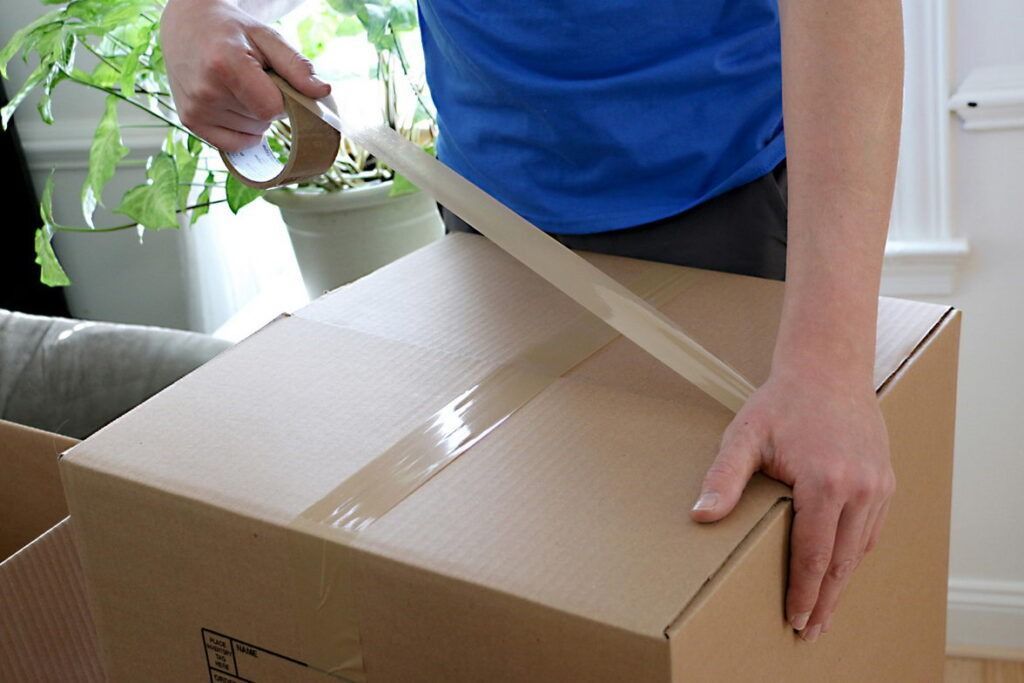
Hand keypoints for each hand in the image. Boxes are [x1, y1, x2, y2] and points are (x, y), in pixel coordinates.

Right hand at [160, 0, 330, 150]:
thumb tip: (323, 93)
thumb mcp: (267, 37)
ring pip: (251, 133)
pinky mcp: (190, 122)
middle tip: (249, 76)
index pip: (273, 108)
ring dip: (252, 115)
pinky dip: (242, 130)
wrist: (189, 26)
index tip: (272, 79)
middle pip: (262, 121)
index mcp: (225, 66)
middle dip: (266, 103)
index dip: (281, 97)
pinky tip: (232, 105)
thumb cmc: (233, 32)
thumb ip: (297, 66)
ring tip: (236, 85)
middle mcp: (206, 92)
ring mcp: (195, 110)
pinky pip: (234, 145)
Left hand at [690, 367, 893, 642]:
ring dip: (842, 583)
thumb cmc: (781, 403)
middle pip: (841, 562)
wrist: (828, 368)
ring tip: (823, 611)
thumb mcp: (745, 436)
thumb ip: (723, 478)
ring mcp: (878, 486)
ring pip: (860, 550)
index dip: (803, 592)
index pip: (813, 554)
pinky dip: (855, 555)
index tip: (793, 619)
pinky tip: (840, 570)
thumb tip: (700, 515)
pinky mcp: (886, 481)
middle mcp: (860, 489)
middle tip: (810, 631)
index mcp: (826, 482)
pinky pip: (871, 530)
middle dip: (824, 601)